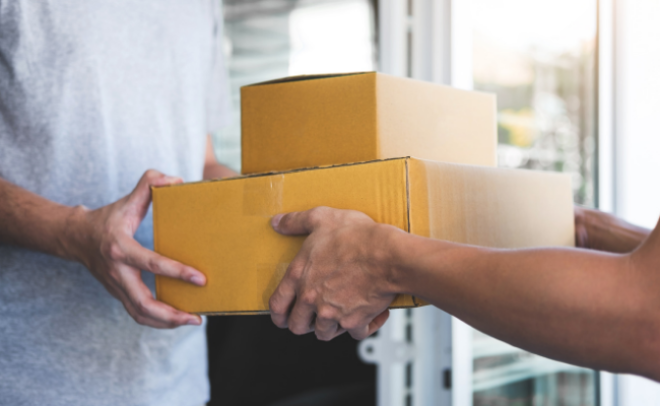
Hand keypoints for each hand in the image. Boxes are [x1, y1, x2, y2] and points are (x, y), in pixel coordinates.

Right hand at [66, 170, 205, 328]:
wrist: (75, 237)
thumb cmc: (106, 219)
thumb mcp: (126, 200)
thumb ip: (149, 185)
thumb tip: (174, 180)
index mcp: (120, 249)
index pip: (151, 264)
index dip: (177, 272)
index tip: (200, 279)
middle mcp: (117, 272)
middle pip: (142, 304)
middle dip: (171, 314)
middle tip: (196, 318)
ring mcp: (116, 287)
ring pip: (139, 315)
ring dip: (166, 323)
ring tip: (191, 320)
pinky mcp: (118, 294)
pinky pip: (137, 314)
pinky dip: (157, 321)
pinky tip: (177, 318)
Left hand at [269, 207, 397, 340]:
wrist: (387, 255)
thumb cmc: (357, 237)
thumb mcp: (321, 218)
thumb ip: (295, 221)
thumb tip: (278, 223)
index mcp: (299, 276)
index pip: (277, 305)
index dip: (278, 314)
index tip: (282, 317)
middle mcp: (311, 298)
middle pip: (298, 326)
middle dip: (304, 324)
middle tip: (313, 317)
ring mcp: (332, 313)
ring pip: (325, 333)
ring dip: (332, 327)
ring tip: (341, 313)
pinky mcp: (354, 321)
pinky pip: (357, 333)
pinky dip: (364, 326)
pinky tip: (371, 314)